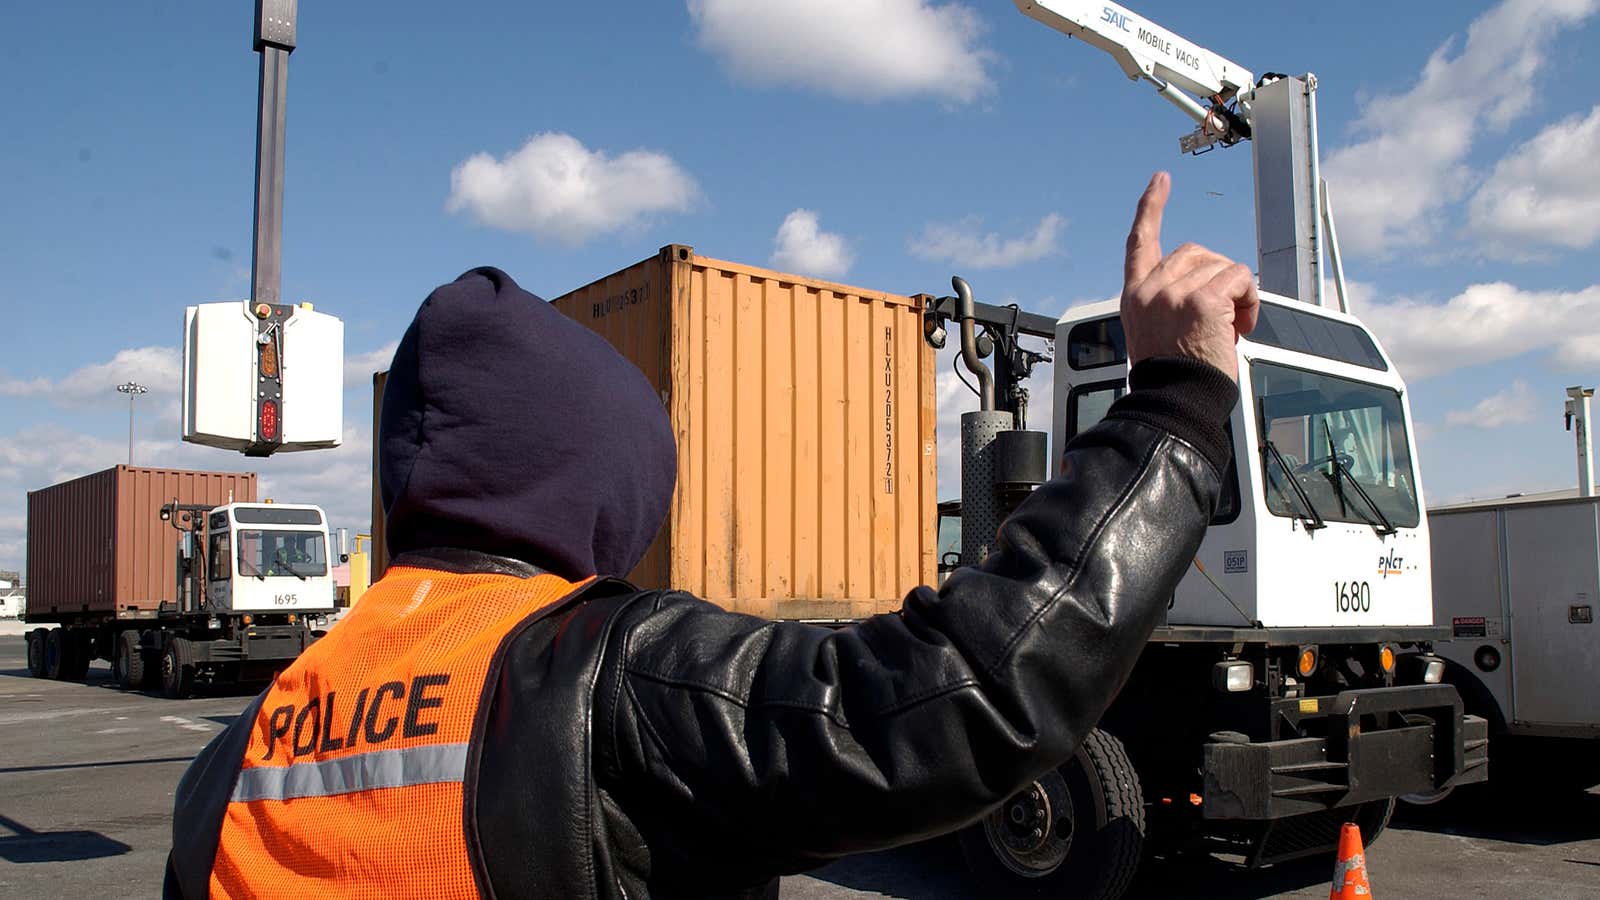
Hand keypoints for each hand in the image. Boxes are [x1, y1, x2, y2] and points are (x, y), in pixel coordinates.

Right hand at [1121, 172, 1259, 379]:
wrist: (1176, 403)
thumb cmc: (1174, 378)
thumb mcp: (1158, 333)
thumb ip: (1170, 301)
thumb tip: (1212, 284)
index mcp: (1135, 296)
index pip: (1140, 241)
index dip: (1151, 208)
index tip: (1161, 181)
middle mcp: (1149, 288)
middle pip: (1196, 252)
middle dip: (1218, 276)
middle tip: (1224, 316)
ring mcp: (1173, 291)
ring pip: (1222, 265)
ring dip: (1237, 293)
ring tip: (1233, 327)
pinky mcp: (1201, 298)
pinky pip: (1239, 277)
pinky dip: (1250, 299)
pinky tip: (1242, 325)